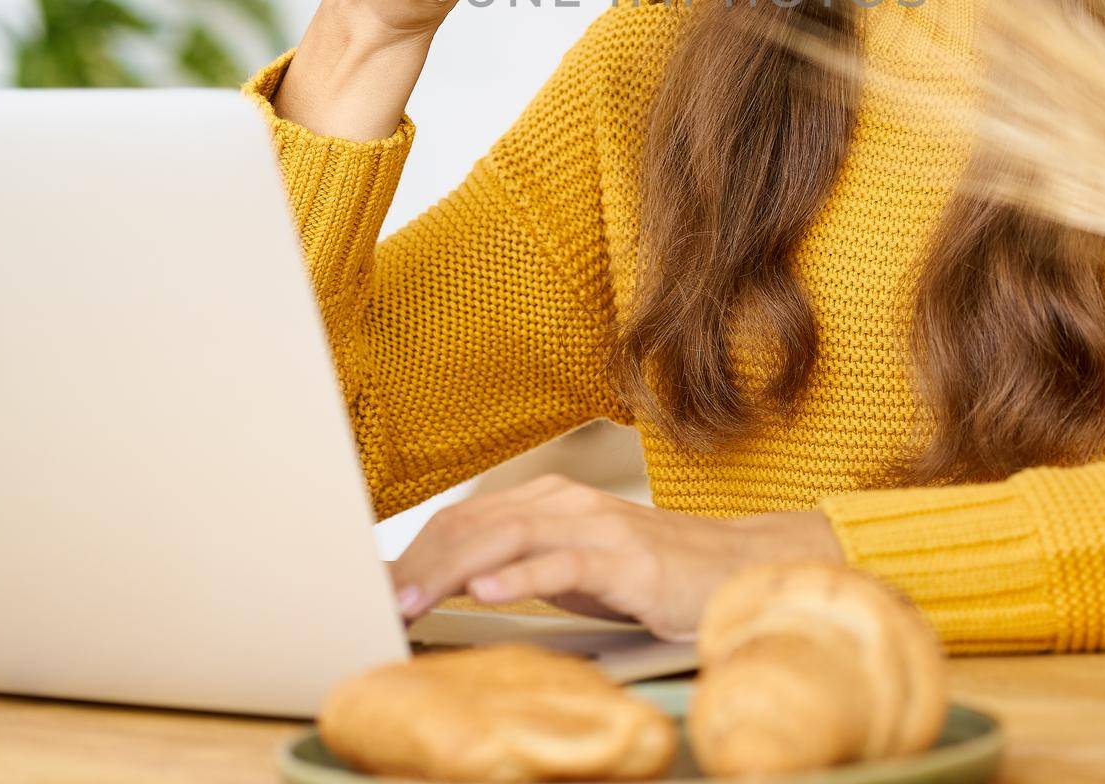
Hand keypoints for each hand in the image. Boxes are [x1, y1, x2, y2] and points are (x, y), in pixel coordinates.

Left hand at [388, 473, 845, 641]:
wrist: (730, 569)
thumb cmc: (647, 574)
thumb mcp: (572, 568)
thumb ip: (520, 564)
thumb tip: (455, 585)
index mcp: (547, 501)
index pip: (463, 519)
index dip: (413, 552)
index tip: (374, 589)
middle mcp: (566, 503)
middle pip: (474, 523)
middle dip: (419, 564)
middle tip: (377, 603)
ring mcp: (597, 527)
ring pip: (509, 535)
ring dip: (453, 571)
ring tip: (413, 600)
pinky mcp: (627, 560)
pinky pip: (567, 562)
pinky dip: (524, 573)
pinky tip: (490, 590)